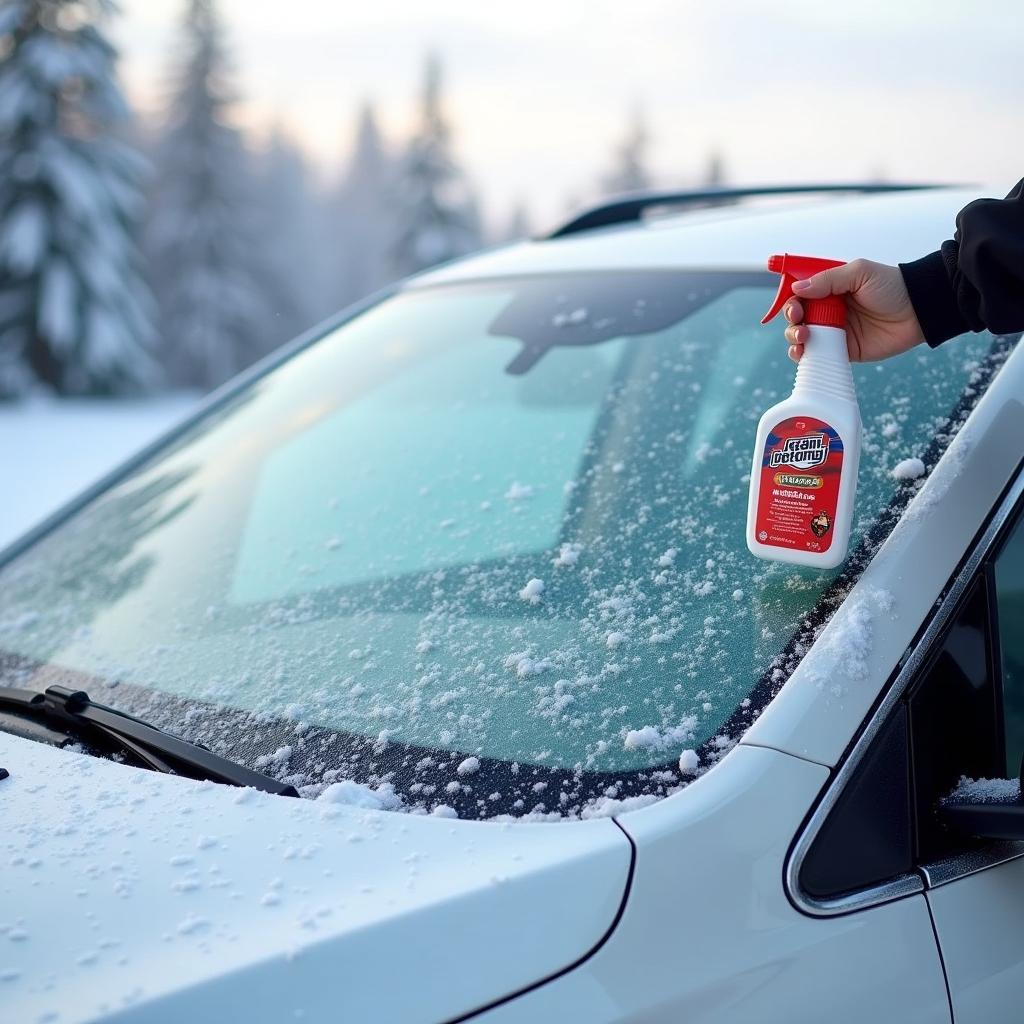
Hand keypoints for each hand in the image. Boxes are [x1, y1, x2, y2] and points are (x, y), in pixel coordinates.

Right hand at [783, 259, 924, 362]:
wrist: (919, 311)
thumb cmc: (892, 287)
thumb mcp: (859, 273)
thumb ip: (828, 279)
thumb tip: (798, 289)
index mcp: (831, 288)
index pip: (801, 293)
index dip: (791, 298)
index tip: (794, 304)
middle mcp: (829, 309)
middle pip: (797, 316)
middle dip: (791, 318)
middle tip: (799, 320)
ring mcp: (834, 331)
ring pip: (801, 336)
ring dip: (794, 336)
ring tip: (803, 336)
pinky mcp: (842, 350)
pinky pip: (816, 355)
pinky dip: (805, 356)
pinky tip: (803, 352)